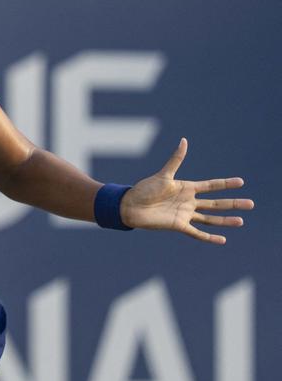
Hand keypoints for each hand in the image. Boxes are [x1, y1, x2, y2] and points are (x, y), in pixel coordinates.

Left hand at [120, 137, 253, 243]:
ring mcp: (184, 214)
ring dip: (225, 220)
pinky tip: (222, 239)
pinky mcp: (178, 225)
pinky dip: (209, 237)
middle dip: (233, 203)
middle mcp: (188, 202)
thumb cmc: (144, 189)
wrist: (129, 206)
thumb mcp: (163, 175)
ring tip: (241, 221)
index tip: (241, 182)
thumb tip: (184, 140)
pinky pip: (197, 232)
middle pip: (216, 203)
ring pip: (210, 218)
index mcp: (186, 188)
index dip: (225, 184)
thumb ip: (176, 160)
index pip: (211, 186)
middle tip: (251, 204)